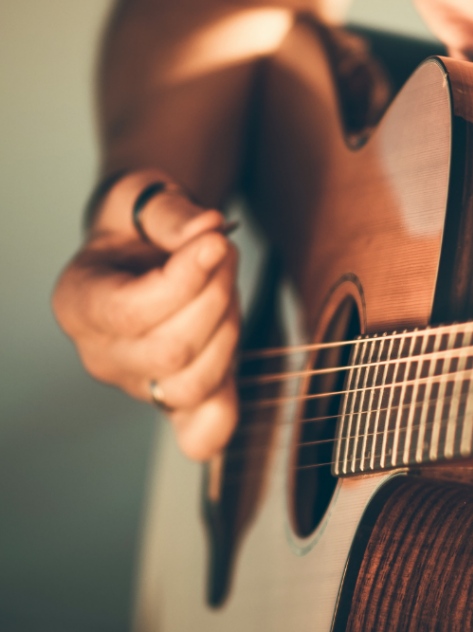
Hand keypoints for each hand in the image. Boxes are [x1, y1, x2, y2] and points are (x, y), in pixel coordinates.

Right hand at [53, 170, 239, 460]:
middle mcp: (101, 354)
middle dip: (215, 299)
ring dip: (229, 332)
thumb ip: (171, 212)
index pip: (131, 312)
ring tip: (228, 287)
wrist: (145, 251)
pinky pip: (200, 433)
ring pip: (194, 385)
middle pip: (170, 353)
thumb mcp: (144, 198)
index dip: (185, 280)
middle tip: (227, 253)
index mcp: (78, 304)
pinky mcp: (175, 402)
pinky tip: (235, 375)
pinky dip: (223, 416)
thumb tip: (207, 229)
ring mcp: (138, 385)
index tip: (218, 241)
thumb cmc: (140, 227)